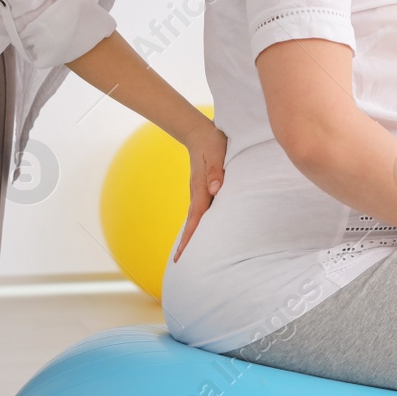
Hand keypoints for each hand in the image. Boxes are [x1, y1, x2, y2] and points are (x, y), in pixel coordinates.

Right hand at [173, 124, 226, 260]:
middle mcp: (198, 193)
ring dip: (192, 234)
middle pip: (193, 222)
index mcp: (202, 188)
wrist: (200, 133)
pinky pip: (201, 210)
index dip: (190, 236)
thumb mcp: (217, 153)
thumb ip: (217, 171)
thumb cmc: (213, 143)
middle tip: (179, 262)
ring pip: (196, 217)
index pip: (196, 217)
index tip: (182, 253)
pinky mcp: (204, 188)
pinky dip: (199, 222)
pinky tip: (203, 229)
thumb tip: (216, 190)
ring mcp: (199, 191)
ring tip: (189, 252)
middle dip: (186, 242)